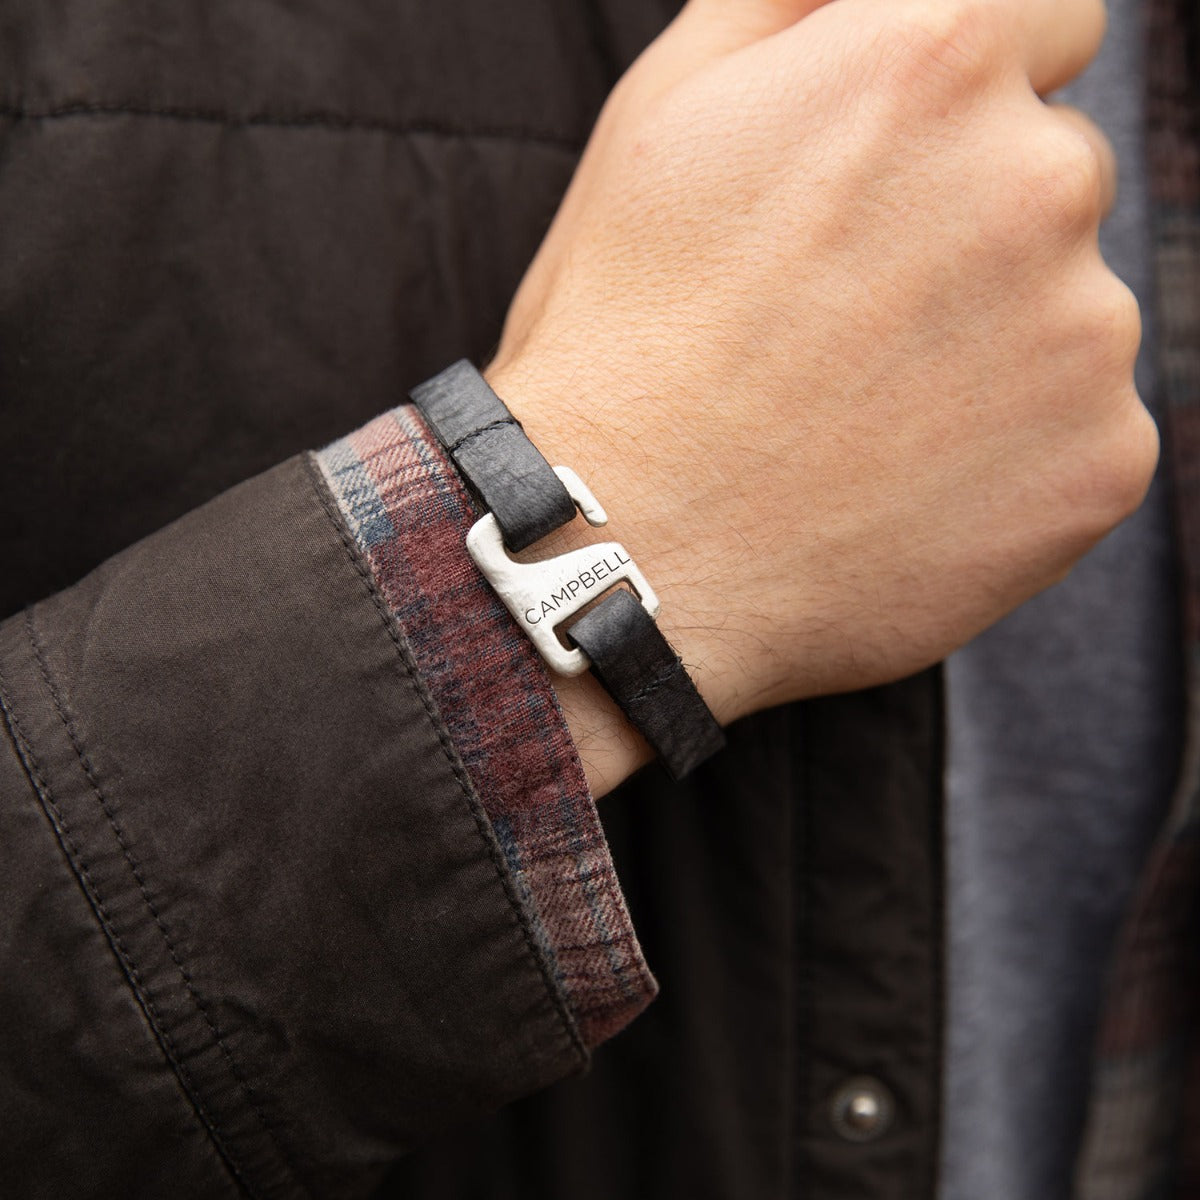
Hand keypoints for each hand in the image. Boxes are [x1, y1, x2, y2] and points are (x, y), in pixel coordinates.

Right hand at [487, 0, 1155, 791]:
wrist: (626, 549)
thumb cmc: (628, 336)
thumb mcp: (667, 115)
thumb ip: (795, 1)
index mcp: (933, 61)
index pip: (1046, 18)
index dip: (963, 91)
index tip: (899, 168)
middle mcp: (1039, 179)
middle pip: (1054, 170)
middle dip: (969, 225)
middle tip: (844, 318)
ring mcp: (1085, 332)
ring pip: (1068, 306)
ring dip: (988, 344)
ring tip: (858, 411)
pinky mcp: (1099, 461)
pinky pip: (1080, 426)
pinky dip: (1009, 450)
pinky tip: (900, 480)